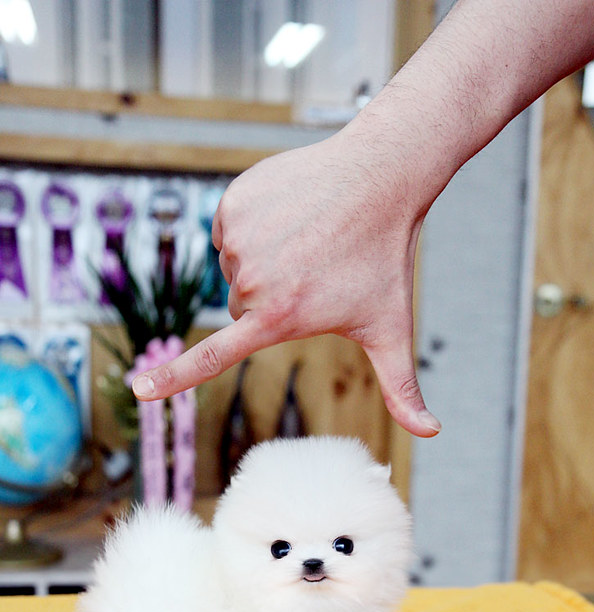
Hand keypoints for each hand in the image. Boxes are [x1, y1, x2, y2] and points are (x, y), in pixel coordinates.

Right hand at [132, 135, 440, 437]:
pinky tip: (291, 217)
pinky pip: (230, 232)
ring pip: (236, 268)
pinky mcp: (231, 202)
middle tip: (314, 273)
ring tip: (306, 240)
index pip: (215, 356)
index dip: (175, 377)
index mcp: (279, 316)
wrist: (380, 175)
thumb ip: (403, 387)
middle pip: (240, 307)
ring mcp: (238, 237)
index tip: (140, 392)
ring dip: (264, 261)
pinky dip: (254, 228)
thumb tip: (432, 432)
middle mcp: (250, 280)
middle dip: (269, 300)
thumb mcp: (391, 328)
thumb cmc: (385, 258)